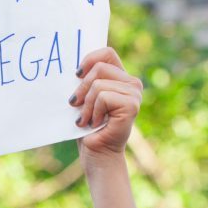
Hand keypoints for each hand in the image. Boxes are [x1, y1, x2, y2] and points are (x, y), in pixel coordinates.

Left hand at [69, 47, 142, 164]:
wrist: (97, 153)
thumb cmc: (87, 126)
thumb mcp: (83, 98)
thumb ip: (85, 80)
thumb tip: (73, 66)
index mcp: (121, 78)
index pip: (106, 54)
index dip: (89, 59)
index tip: (76, 75)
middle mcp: (132, 83)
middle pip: (99, 67)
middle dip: (81, 88)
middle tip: (76, 105)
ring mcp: (134, 94)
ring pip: (98, 84)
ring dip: (86, 105)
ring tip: (88, 119)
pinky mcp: (132, 105)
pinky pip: (102, 97)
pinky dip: (93, 112)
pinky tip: (96, 123)